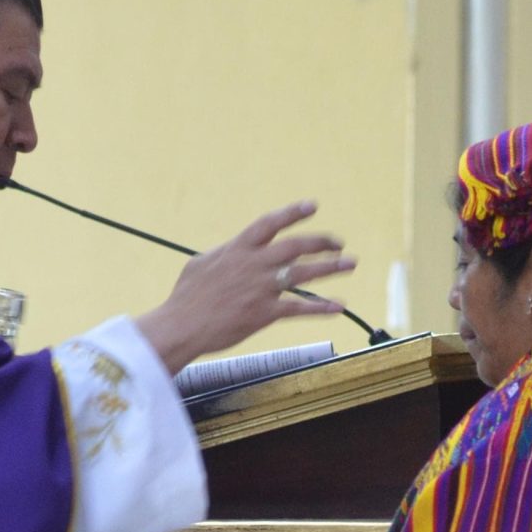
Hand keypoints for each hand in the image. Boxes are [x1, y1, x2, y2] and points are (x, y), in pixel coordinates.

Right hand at [137, 202, 357, 373]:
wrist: (181, 325)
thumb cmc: (187, 297)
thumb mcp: (201, 264)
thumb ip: (224, 254)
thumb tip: (233, 250)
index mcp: (238, 248)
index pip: (270, 223)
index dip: (293, 213)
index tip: (312, 206)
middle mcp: (253, 264)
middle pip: (295, 246)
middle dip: (321, 242)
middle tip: (339, 243)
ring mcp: (261, 288)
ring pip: (304, 273)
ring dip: (330, 268)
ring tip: (350, 264)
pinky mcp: (265, 314)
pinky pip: (300, 308)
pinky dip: (322, 307)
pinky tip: (339, 305)